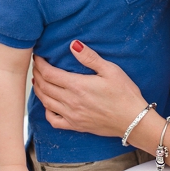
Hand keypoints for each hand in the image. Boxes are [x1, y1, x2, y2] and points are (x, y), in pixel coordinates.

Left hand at [32, 40, 146, 137]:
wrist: (133, 120)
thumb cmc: (125, 94)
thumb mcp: (111, 70)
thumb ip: (90, 58)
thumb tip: (73, 45)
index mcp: (77, 85)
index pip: (49, 73)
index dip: (40, 64)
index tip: (38, 57)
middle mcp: (70, 101)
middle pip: (44, 87)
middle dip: (37, 74)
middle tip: (36, 66)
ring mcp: (71, 115)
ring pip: (45, 102)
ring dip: (38, 90)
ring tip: (38, 81)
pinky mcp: (75, 125)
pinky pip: (53, 120)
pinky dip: (46, 111)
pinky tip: (48, 104)